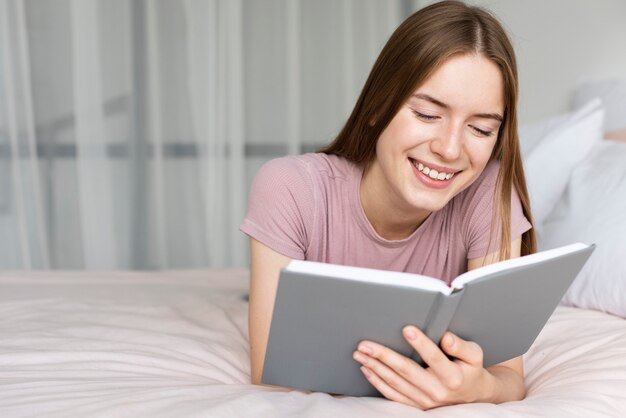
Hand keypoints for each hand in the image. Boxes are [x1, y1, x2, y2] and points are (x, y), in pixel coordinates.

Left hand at [352, 326, 494, 408]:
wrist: (474, 395)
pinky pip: (393, 395)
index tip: (407, 329)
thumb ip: (461, 346)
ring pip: (395, 383)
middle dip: (383, 356)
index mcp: (453, 377)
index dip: (421, 343)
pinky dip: (377, 382)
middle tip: (365, 344)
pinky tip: (366, 370)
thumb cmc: (470, 369)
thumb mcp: (474, 355)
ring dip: (375, 367)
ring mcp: (425, 401)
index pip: (434, 358)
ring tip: (360, 353)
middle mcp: (437, 391)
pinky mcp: (416, 405)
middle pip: (406, 371)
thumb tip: (446, 337)